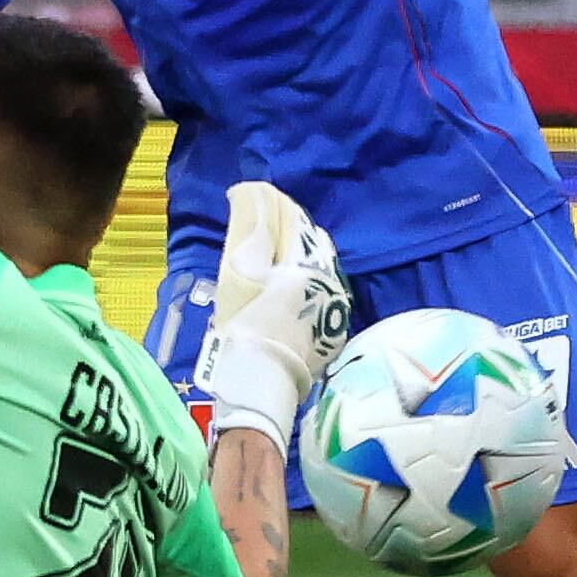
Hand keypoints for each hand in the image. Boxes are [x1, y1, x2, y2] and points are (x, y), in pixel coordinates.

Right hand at [193, 181, 351, 449]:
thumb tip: (250, 193)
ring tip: (279, 260)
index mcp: (308, 265)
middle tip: (268, 230)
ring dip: (303, 261)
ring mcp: (336, 310)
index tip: (257, 201)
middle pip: (313, 247)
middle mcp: (330, 283)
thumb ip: (251, 231)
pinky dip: (308, 288)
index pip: (296, 224)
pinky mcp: (334, 333)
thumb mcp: (240, 273)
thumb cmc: (244, 325)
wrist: (261, 383)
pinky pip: (324, 298)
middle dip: (292, 234)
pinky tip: (292, 295)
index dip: (275, 208)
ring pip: (322, 272)